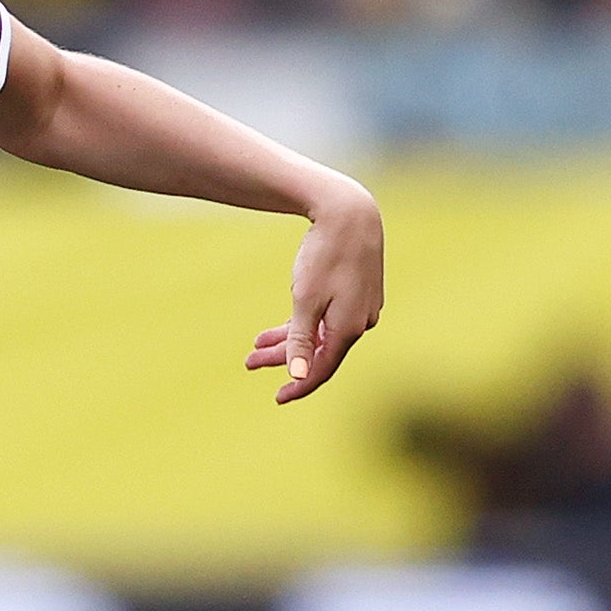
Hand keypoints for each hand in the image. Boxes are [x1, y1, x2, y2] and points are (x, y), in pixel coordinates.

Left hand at [248, 184, 385, 403]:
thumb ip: (300, 340)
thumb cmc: (326, 255)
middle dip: (282, 358)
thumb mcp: (305, 300)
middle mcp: (360, 322)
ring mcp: (361, 306)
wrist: (351, 212)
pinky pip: (329, 317)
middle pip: (317, 351)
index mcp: (348, 328)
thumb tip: (299, 375)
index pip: (321, 369)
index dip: (299, 386)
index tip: (277, 398)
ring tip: (256, 343)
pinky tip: (282, 324)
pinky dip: (305, 322)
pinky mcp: (358, 292)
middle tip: (249, 362)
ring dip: (289, 339)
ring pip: (321, 333)